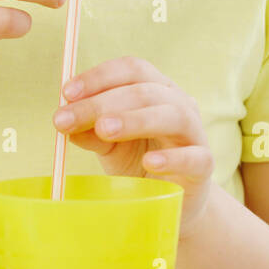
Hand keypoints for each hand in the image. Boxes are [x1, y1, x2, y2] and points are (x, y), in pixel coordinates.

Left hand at [52, 54, 213, 233]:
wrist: (173, 199)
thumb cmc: (139, 161)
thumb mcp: (108, 144)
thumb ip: (89, 131)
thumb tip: (64, 120)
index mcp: (156, 89)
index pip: (131, 69)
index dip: (98, 76)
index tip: (67, 93)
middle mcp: (178, 103)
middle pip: (144, 90)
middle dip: (101, 102)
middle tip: (67, 120)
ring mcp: (194, 133)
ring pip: (173, 115)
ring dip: (135, 119)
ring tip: (103, 130)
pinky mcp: (204, 165)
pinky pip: (194, 157)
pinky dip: (172, 158)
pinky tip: (148, 162)